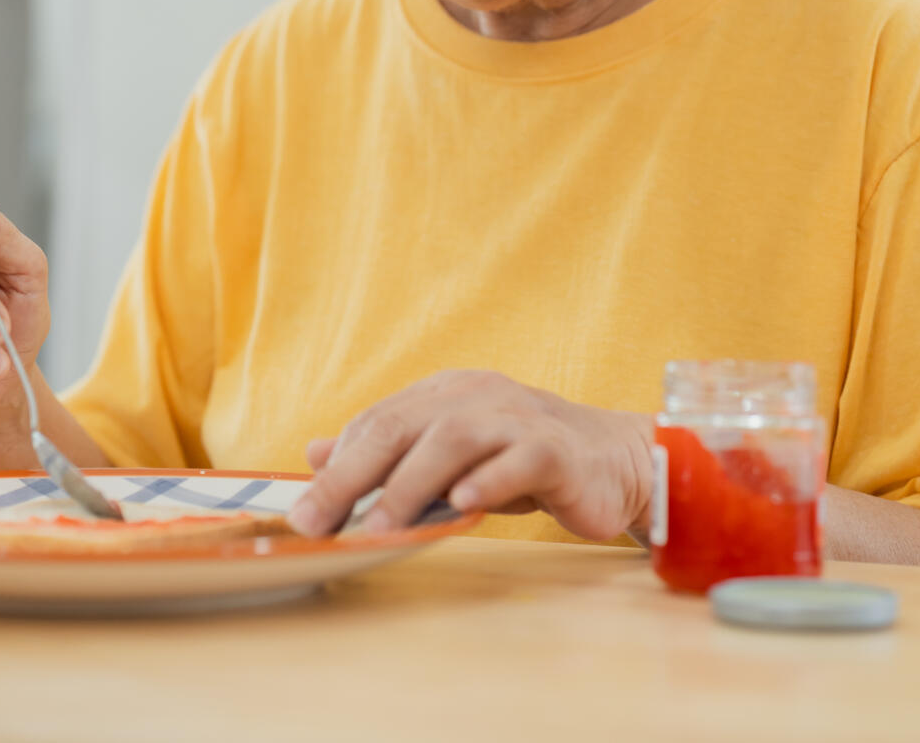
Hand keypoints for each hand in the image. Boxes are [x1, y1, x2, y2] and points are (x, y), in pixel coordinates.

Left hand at [288, 370, 655, 540]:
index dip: (339, 466)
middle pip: (404, 427)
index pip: (379, 423)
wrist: (615, 461)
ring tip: (379, 526)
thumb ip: (390, 452)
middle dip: (354, 476)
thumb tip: (318, 451)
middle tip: (318, 522)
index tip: (304, 512)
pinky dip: (488, 480)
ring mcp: (518, 418)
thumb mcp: (450, 456)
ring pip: (454, 439)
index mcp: (446, 393)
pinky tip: (461, 505)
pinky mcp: (556, 450)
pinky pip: (518, 460)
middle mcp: (477, 396)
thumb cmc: (524, 462)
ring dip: (410, 484)